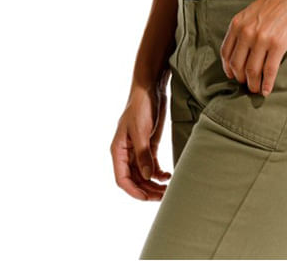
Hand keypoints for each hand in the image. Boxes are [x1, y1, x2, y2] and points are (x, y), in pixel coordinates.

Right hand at [111, 81, 172, 200]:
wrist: (150, 88)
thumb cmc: (140, 106)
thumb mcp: (141, 130)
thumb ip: (143, 154)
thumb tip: (148, 177)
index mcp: (118, 150)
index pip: (122, 178)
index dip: (133, 190)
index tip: (147, 198)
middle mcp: (126, 153)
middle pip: (134, 179)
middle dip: (147, 189)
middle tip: (163, 196)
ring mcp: (138, 150)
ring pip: (144, 175)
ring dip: (154, 184)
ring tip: (167, 189)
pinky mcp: (148, 145)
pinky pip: (152, 165)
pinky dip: (159, 173)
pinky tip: (168, 175)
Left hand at [220, 0, 286, 96]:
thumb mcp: (254, 10)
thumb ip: (246, 26)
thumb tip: (244, 48)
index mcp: (238, 22)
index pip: (226, 52)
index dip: (229, 69)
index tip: (234, 76)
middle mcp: (247, 31)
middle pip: (237, 65)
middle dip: (241, 79)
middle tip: (247, 85)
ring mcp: (262, 38)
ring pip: (252, 71)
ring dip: (253, 85)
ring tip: (257, 90)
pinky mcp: (279, 43)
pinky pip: (269, 70)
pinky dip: (267, 84)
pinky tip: (267, 90)